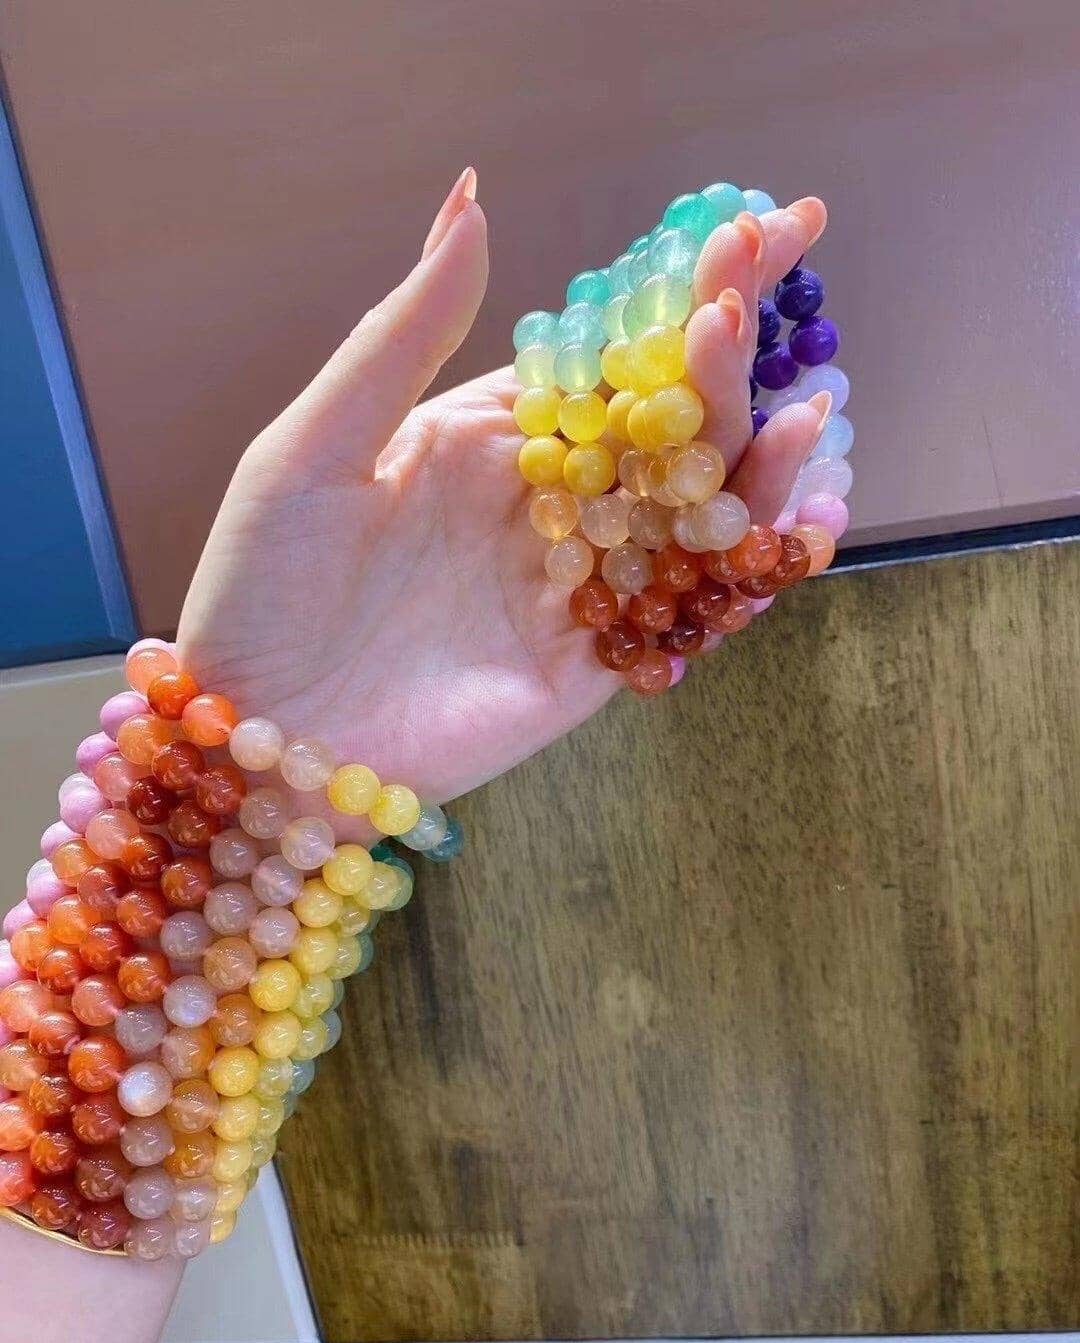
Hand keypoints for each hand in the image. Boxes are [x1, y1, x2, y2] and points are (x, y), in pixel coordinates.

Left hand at [178, 171, 829, 803]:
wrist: (257, 735)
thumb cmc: (262, 585)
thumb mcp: (315, 445)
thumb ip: (405, 335)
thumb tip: (473, 197)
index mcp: (490, 436)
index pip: (607, 353)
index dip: (676, 294)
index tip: (747, 229)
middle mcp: (547, 503)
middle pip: (666, 425)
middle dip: (723, 364)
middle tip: (756, 302)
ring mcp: (577, 584)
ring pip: (695, 514)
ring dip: (757, 465)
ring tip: (800, 412)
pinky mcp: (594, 664)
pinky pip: (688, 610)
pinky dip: (751, 572)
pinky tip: (802, 525)